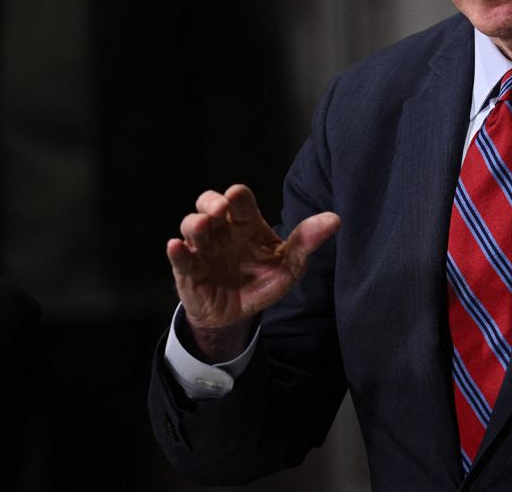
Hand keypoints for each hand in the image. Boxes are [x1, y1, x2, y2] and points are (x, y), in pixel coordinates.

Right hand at [167, 184, 339, 360]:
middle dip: (212, 202)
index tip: (237, 196)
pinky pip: (179, 258)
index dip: (238, 196)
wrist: (238, 315)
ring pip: (191, 225)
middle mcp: (222, 229)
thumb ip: (307, 242)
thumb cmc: (262, 280)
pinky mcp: (188, 270)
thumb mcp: (289, 265)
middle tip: (221, 210)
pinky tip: (176, 247)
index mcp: (246, 223)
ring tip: (202, 227)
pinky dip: (176, 251)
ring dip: (194, 223)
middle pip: (209, 203)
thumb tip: (336, 219)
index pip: (241, 201)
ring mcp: (202, 248)